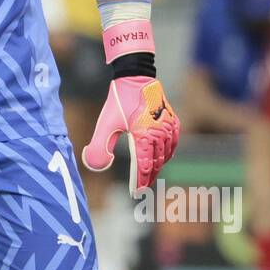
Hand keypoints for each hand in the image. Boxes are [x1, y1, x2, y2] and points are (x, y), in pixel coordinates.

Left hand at [82, 76, 180, 194]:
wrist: (136, 76)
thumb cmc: (119, 100)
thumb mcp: (105, 123)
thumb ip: (99, 146)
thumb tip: (96, 165)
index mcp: (144, 135)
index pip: (143, 166)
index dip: (138, 181)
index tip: (134, 193)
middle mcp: (160, 133)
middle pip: (155, 163)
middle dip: (147, 177)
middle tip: (140, 189)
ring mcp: (169, 127)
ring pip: (165, 155)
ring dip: (157, 167)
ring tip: (148, 176)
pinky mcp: (173, 122)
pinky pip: (172, 144)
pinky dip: (167, 154)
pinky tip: (161, 159)